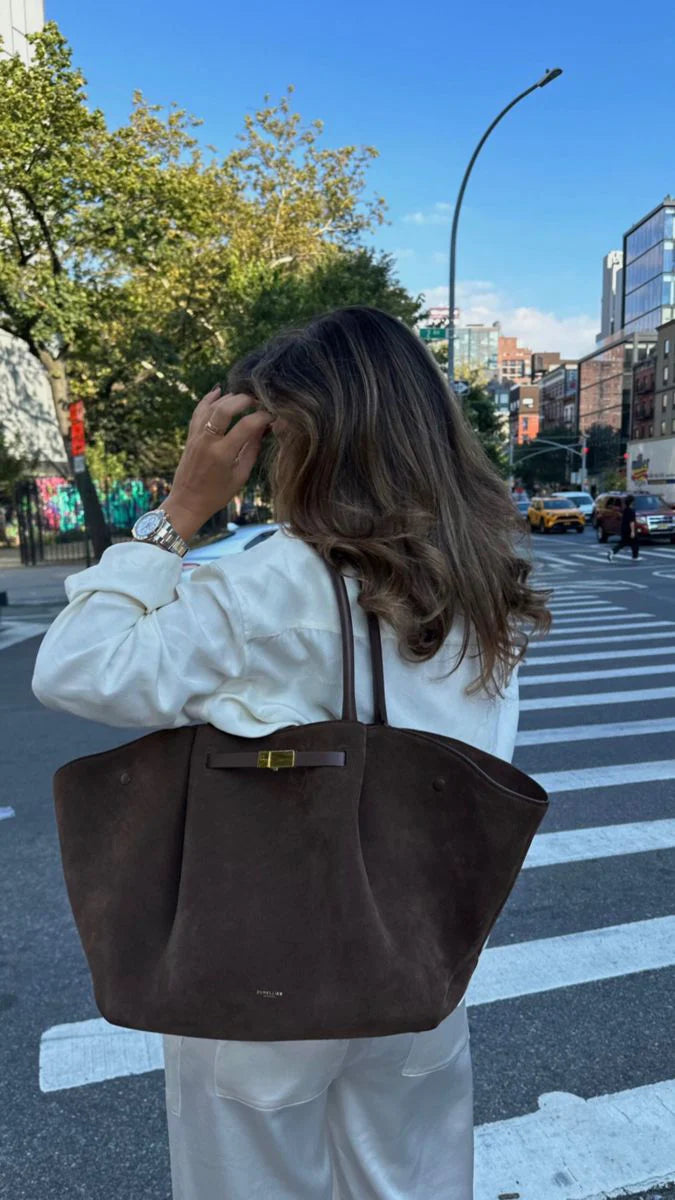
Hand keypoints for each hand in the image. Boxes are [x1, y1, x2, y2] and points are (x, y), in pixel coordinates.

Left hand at [161, 387, 272, 541]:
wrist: (187, 502)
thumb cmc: (217, 494)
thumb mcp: (240, 475)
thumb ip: (252, 449)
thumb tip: (264, 428)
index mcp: (223, 454)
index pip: (246, 426)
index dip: (262, 417)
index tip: (272, 417)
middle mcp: (208, 441)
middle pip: (225, 408)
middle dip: (244, 400)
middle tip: (258, 401)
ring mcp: (196, 436)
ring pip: (211, 406)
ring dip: (228, 398)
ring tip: (244, 397)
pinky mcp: (190, 436)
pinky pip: (198, 411)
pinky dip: (208, 399)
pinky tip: (219, 391)